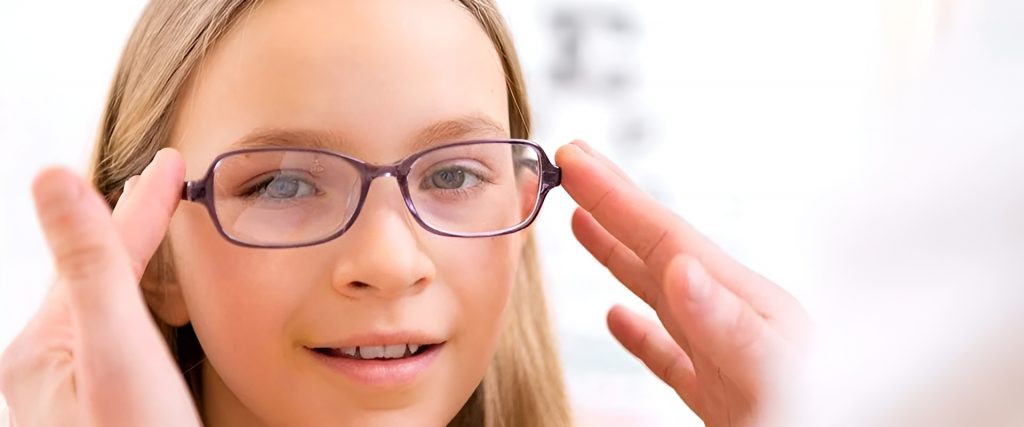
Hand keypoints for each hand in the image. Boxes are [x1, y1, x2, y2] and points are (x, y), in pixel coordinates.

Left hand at [0, 149, 199, 425]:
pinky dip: (133, 310)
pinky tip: (142, 317)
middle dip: (131, 227)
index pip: (100, 252)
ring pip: (103, 308)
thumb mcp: (116, 352)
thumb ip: (93, 267)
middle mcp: (44, 368)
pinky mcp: (99, 414)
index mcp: (41, 345)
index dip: (143, 206)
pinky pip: (114, 340)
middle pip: (94, 275)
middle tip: (160, 182)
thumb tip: (51, 177)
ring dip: (130, 265)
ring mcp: (69, 394)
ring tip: (147, 233)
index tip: (172, 163)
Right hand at [556, 141, 808, 426]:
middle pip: (658, 248)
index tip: (575, 157)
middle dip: (613, 204)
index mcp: (742, 302)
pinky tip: (617, 317)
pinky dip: (636, 332)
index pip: (665, 237)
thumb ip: (729, 320)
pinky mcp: (718, 392)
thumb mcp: (775, 367)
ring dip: (617, 254)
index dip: (615, 197)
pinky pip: (665, 352)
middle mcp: (729, 316)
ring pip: (656, 291)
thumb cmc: (825, 408)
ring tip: (582, 221)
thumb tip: (679, 267)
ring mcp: (721, 352)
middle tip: (575, 162)